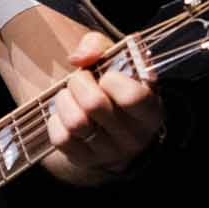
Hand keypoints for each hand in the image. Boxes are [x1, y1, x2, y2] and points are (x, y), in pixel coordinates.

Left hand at [43, 31, 165, 180]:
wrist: (108, 126)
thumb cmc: (114, 87)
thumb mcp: (116, 61)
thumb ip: (98, 46)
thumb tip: (79, 58)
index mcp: (152, 112)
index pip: (132, 97)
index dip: (111, 79)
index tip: (107, 75)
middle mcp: (135, 137)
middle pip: (94, 104)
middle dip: (79, 82)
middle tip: (80, 79)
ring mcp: (110, 153)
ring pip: (75, 122)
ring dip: (65, 100)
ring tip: (70, 95)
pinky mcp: (85, 161)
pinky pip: (61, 138)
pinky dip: (56, 119)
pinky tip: (65, 114)